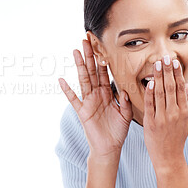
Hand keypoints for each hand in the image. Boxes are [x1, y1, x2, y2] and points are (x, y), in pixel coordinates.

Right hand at [58, 40, 133, 159]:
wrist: (109, 147)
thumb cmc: (117, 131)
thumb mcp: (126, 114)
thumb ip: (125, 101)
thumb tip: (126, 89)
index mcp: (107, 93)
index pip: (104, 72)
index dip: (102, 59)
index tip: (100, 45)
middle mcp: (96, 94)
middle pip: (92, 71)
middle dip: (90, 56)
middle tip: (86, 40)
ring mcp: (88, 102)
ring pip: (83, 80)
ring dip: (80, 66)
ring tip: (76, 51)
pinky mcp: (82, 112)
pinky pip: (74, 100)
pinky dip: (67, 90)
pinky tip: (62, 80)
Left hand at [143, 55, 187, 172]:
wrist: (168, 157)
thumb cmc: (176, 137)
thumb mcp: (186, 120)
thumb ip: (185, 102)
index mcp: (184, 112)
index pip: (181, 88)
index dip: (178, 74)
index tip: (175, 62)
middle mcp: (174, 113)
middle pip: (171, 87)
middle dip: (168, 71)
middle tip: (166, 57)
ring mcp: (163, 118)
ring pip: (161, 93)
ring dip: (159, 77)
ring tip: (157, 64)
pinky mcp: (151, 122)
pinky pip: (150, 104)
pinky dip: (150, 92)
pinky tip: (150, 82)